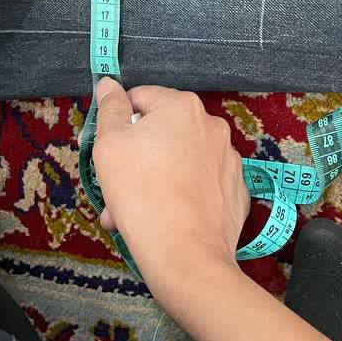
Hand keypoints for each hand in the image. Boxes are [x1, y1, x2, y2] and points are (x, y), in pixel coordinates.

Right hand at [92, 78, 249, 302]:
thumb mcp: (110, 145)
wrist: (185, 256)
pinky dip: (180, 195)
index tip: (106, 150)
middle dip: (135, 157)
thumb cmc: (142, 195)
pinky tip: (162, 219)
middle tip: (115, 188)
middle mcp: (211, 125)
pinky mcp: (235, 190)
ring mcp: (227, 159)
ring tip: (132, 212)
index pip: (141, 98)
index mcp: (182, 106)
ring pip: (178, 160)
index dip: (119, 122)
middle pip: (161, 132)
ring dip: (153, 178)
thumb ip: (110, 108)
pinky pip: (199, 184)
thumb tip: (110, 84)